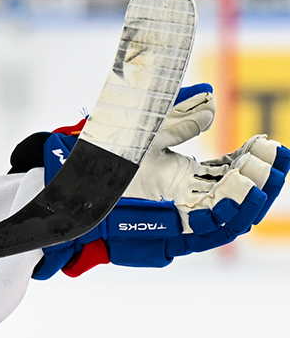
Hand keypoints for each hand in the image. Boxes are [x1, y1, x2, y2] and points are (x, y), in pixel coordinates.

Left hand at [32, 85, 288, 277]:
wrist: (68, 186)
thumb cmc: (104, 158)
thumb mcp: (144, 132)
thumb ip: (177, 117)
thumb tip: (210, 98)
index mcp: (188, 179)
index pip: (234, 174)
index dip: (258, 162)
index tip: (273, 146)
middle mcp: (188, 203)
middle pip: (238, 199)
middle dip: (262, 181)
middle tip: (275, 161)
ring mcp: (177, 222)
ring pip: (225, 222)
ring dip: (247, 204)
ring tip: (261, 183)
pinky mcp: (163, 239)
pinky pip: (199, 236)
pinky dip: (218, 224)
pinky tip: (231, 208)